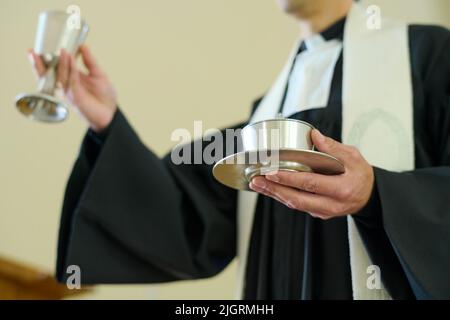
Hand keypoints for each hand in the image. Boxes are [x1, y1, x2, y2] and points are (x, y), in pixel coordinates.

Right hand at [28, 45, 117, 131]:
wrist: (111, 112)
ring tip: (61, 51)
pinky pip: (71, 82)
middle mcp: (67, 85)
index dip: (46, 59)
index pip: (55, 68)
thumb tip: (83, 46)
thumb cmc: (104, 96)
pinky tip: (71, 61)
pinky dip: (71, 70)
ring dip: (61, 63)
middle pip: (49, 74)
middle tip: (34, 52)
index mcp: (70, 79)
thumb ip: (90, 61)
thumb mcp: (98, 73)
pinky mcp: (76, 98)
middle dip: (40, 64)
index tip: (40, 48)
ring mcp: (70, 92)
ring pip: (60, 76)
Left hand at [249, 129, 374, 219]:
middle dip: (274, 189)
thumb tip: (314, 135)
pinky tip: (270, 188)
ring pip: (294, 204)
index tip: (272, 172)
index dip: (289, 179)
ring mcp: (324, 211)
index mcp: (341, 189)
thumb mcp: (353, 157)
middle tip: (256, 180)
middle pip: (297, 199)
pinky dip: (282, 196)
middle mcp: (331, 204)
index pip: (310, 184)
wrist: (370, 196)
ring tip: (257, 184)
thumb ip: (333, 147)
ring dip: (274, 194)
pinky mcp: (318, 213)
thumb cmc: (362, 175)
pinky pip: (298, 205)